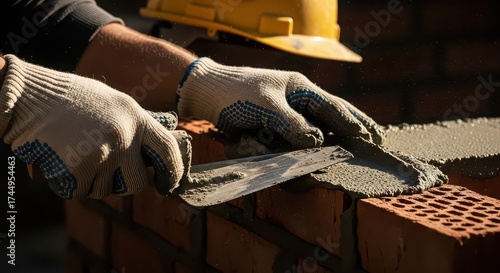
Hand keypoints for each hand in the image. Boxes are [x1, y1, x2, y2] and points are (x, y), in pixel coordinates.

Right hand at [0, 55, 183, 198]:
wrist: (29, 94)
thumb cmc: (69, 99)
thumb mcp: (113, 103)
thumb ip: (133, 127)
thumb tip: (153, 156)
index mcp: (135, 117)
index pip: (167, 150)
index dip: (173, 172)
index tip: (167, 185)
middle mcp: (125, 135)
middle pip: (137, 183)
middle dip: (123, 185)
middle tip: (106, 175)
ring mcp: (104, 151)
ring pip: (105, 190)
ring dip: (91, 182)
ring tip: (75, 156)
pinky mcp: (80, 166)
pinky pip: (80, 192)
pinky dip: (69, 184)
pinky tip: (59, 161)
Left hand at [178, 58, 384, 147]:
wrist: (208, 93)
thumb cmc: (236, 93)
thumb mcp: (265, 105)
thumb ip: (291, 123)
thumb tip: (316, 141)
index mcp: (299, 88)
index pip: (332, 106)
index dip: (352, 122)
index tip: (371, 136)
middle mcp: (298, 99)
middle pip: (333, 112)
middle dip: (355, 124)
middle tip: (378, 137)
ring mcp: (288, 111)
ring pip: (320, 123)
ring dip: (338, 132)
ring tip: (361, 140)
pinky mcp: (277, 123)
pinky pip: (300, 133)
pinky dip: (313, 139)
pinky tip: (327, 144)